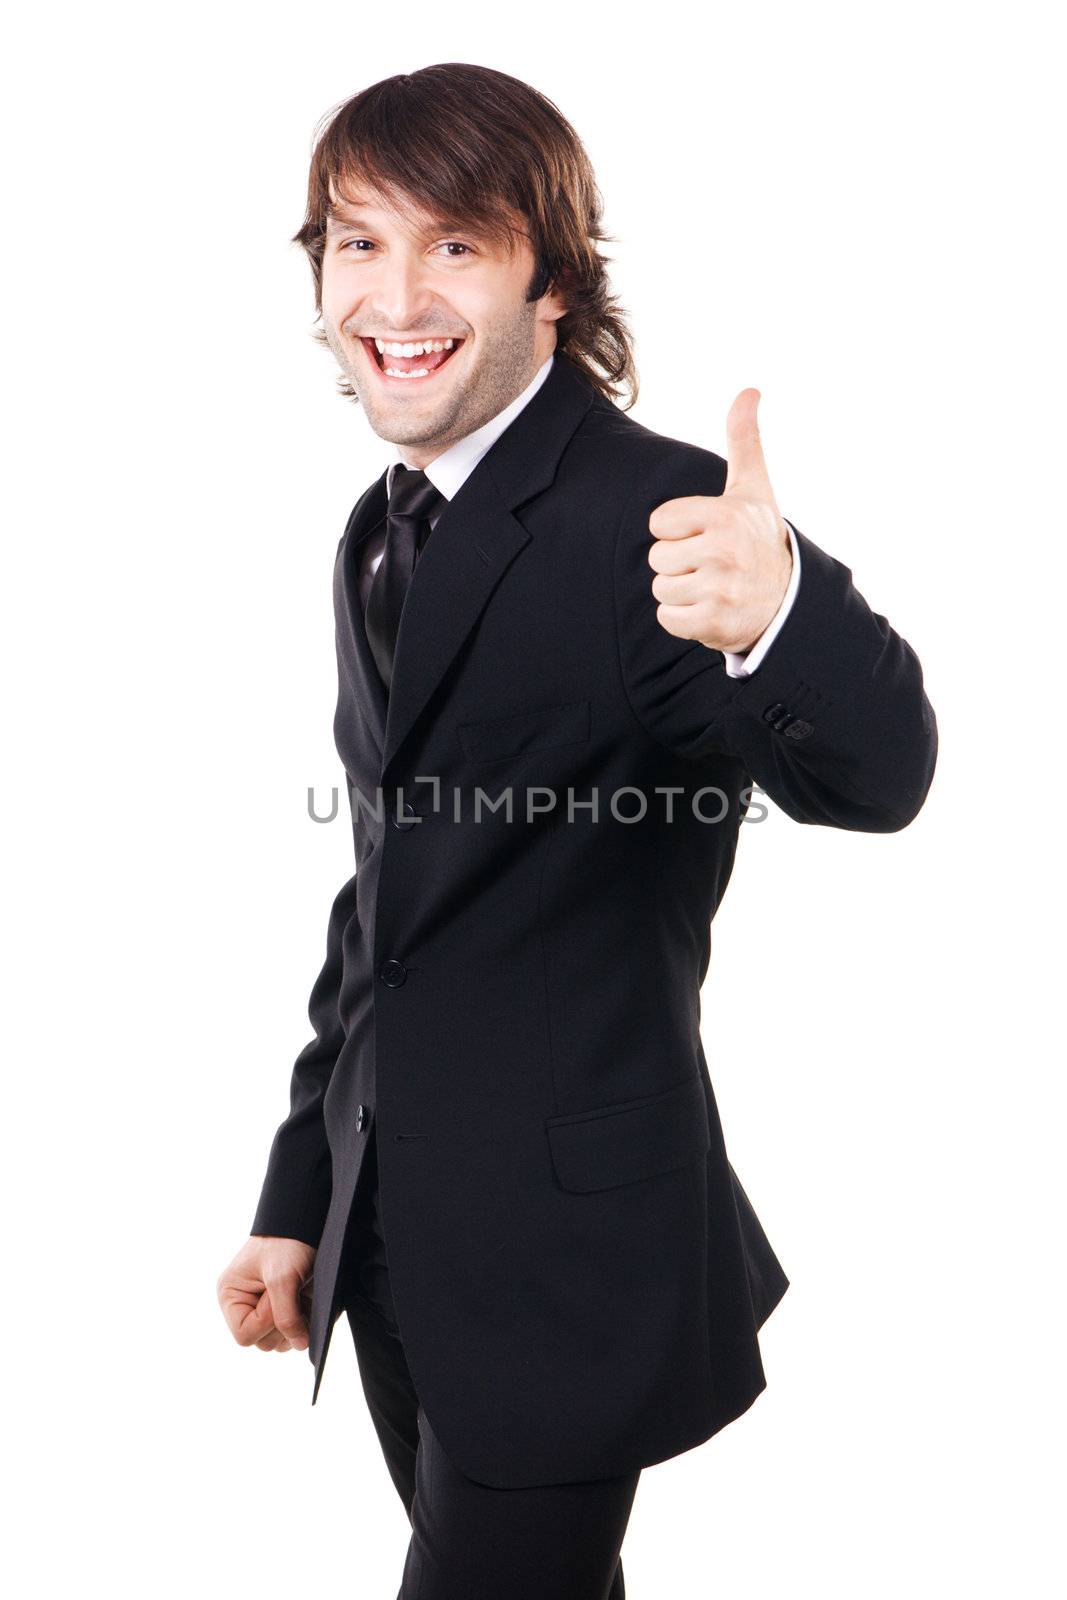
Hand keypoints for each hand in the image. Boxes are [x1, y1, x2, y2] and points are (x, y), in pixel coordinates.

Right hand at [217, 1235, 315, 1352]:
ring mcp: (265, 1309)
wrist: (305, 1220)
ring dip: (296, 1322)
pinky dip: (305, 1319)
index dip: (265, 1322)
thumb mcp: (282, 1278)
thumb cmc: (286, 1242)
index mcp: (231, 1296)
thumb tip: (299, 1345)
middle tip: (292, 1292)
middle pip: (263, 1342)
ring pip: (281, 1340)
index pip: (244, 1335)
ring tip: (300, 1293)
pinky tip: (307, 1297)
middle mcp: (245, 1305)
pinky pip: (295, 1331)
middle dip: (282, 1323)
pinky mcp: (285, 1308)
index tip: (276, 1296)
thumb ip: (287, 1316)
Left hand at [648, 389, 792, 654]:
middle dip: (678, 563)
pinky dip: (682, 619)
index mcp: (725, 515)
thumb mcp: (754, 488)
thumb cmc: (760, 539)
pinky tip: (708, 609)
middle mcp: (723, 551)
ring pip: (660, 589)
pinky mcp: (714, 624)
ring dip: (680, 592)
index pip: (658, 523)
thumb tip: (749, 390)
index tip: (704, 534)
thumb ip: (745, 440)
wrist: (788, 601)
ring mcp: (720, 590)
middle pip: (656, 558)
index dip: (676, 530)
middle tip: (710, 564)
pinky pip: (667, 618)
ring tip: (711, 586)